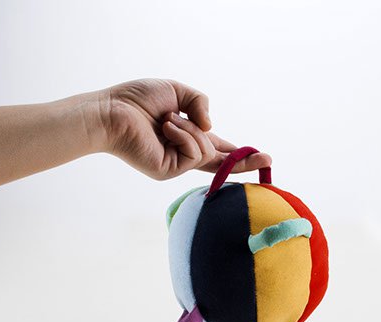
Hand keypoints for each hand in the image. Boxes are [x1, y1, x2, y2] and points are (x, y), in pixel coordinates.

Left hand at [96, 79, 271, 179]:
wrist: (111, 111)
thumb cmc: (137, 99)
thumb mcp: (176, 91)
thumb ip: (200, 103)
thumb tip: (211, 128)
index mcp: (184, 136)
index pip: (215, 147)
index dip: (236, 153)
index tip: (258, 156)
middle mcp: (181, 154)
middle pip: (220, 162)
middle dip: (244, 162)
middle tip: (268, 160)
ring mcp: (175, 165)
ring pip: (206, 150)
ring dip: (190, 129)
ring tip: (166, 119)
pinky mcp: (168, 171)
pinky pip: (193, 152)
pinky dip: (182, 134)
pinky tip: (164, 127)